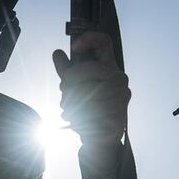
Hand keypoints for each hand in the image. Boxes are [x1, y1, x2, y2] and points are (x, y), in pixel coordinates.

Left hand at [52, 32, 129, 146]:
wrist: (100, 139)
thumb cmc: (87, 109)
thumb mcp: (74, 87)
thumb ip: (66, 70)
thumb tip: (57, 52)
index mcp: (109, 67)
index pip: (104, 42)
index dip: (88, 39)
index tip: (73, 47)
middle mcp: (119, 79)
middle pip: (86, 69)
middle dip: (68, 81)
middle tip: (62, 92)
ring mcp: (121, 97)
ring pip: (86, 92)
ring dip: (69, 102)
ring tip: (67, 110)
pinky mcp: (118, 114)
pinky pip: (90, 111)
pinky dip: (77, 116)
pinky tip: (75, 120)